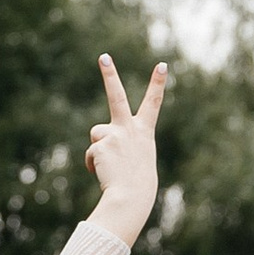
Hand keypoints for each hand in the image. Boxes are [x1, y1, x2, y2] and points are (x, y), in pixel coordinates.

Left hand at [85, 54, 167, 242]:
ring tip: (110, 167)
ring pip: (97, 134)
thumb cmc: (138, 183)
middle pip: (117, 96)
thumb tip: (101, 143)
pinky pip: (91, 153)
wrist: (131, 197)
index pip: (153, 103)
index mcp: (144, 131)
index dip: (158, 83)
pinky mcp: (101, 144)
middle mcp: (130, 128)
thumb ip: (124, 144)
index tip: (162, 65)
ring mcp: (115, 134)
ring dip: (99, 150)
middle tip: (103, 57)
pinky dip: (94, 165)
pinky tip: (102, 174)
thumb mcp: (137, 158)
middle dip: (110, 75)